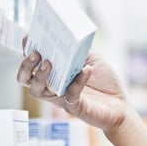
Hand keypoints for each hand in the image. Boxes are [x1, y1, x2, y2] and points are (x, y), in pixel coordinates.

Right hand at [16, 37, 131, 133]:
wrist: (120, 106)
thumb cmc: (104, 83)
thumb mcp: (91, 59)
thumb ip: (79, 50)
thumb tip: (70, 37)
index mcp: (54, 74)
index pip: (32, 64)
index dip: (26, 51)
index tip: (27, 37)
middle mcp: (52, 87)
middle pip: (25, 79)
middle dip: (26, 66)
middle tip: (35, 53)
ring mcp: (61, 99)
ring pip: (37, 91)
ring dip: (40, 75)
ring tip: (49, 62)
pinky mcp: (75, 108)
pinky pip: (70, 95)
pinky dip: (78, 81)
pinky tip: (86, 70)